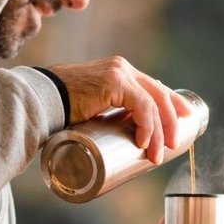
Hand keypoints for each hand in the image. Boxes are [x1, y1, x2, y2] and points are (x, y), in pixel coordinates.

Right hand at [47, 56, 192, 162]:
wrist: (40, 101)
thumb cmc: (60, 110)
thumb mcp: (92, 108)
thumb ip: (106, 112)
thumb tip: (120, 136)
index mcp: (120, 72)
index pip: (154, 87)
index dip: (173, 103)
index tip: (184, 121)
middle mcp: (123, 68)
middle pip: (159, 94)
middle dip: (171, 121)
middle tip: (172, 145)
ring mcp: (120, 73)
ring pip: (152, 103)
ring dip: (157, 132)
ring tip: (155, 155)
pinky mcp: (114, 82)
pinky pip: (141, 105)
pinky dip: (146, 125)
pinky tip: (143, 141)